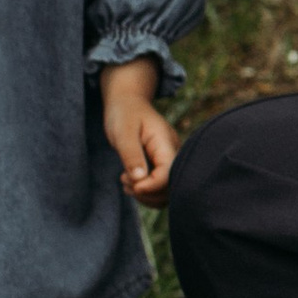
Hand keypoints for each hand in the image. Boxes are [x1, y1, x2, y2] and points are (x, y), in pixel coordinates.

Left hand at [102, 63, 178, 202]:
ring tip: (126, 181)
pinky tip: (130, 182)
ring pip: (167, 191)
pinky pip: (161, 187)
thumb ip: (131, 155)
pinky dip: (146, 191)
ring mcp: (169, 160)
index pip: (168, 175)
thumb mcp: (123, 133)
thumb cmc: (124, 114)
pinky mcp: (163, 165)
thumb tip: (139, 179)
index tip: (128, 183)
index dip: (150, 186)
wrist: (128, 102)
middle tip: (125, 181)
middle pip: (171, 187)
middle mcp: (173, 154)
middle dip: (147, 193)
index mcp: (166, 144)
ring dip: (146, 194)